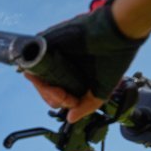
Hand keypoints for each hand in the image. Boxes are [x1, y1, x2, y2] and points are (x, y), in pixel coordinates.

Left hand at [25, 0, 145, 122]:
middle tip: (59, 93)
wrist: (116, 33)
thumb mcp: (101, 91)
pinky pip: (34, 57)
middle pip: (46, 88)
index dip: (60, 100)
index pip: (58, 96)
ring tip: (52, 88)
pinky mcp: (50, 41)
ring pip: (38, 76)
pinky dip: (37, 69)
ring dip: (43, 87)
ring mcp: (56, 54)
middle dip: (50, 95)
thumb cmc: (114, 59)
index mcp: (76, 78)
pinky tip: (43, 77)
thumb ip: (85, 106)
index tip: (69, 100)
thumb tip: (70, 118)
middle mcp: (65, 67)